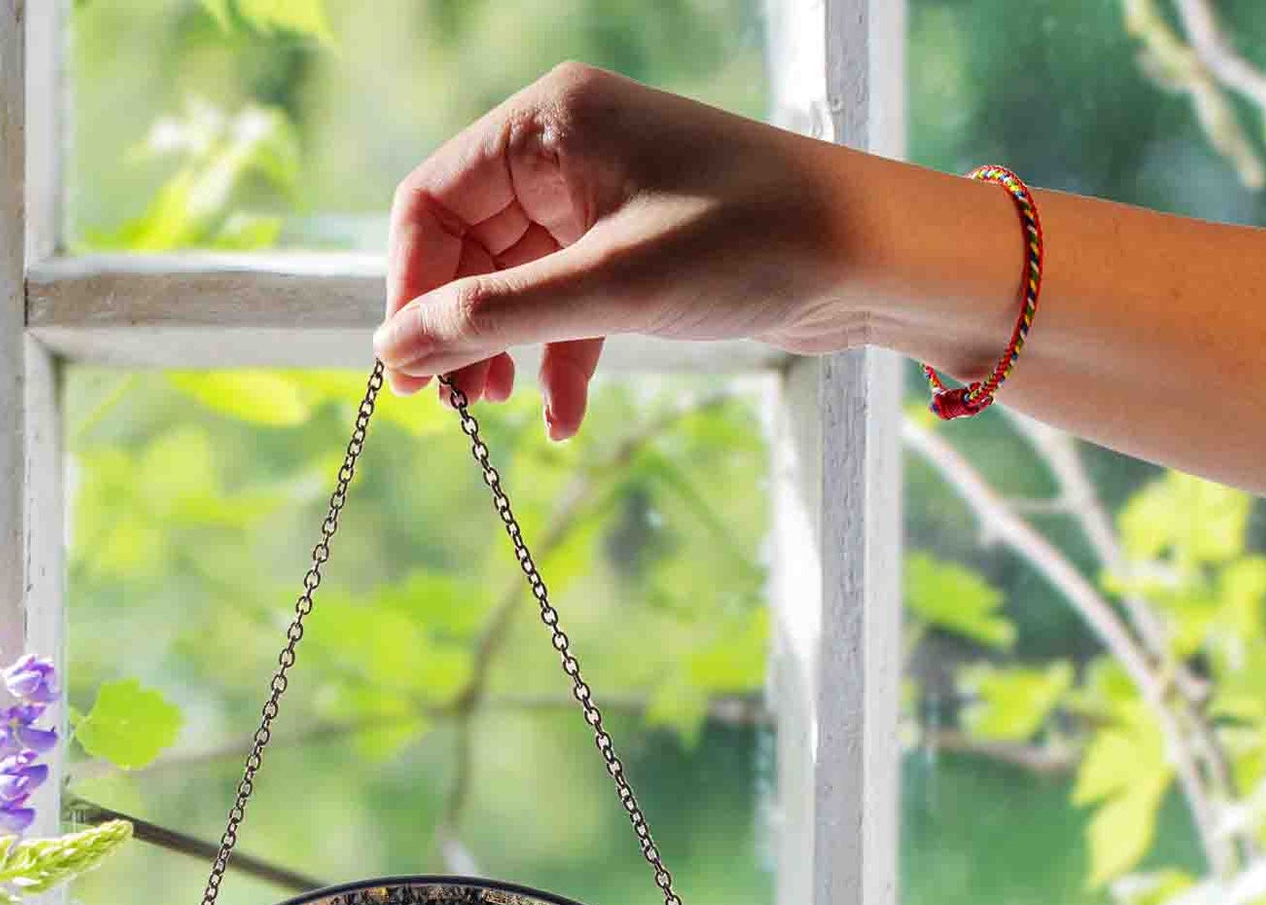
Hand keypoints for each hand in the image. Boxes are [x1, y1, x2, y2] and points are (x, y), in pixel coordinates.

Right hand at [373, 63, 883, 438]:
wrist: (872, 256)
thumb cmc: (749, 243)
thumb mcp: (607, 288)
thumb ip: (492, 319)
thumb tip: (393, 350)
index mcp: (549, 124)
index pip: (430, 200)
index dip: (407, 289)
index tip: (405, 371)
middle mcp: (567, 150)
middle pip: (466, 245)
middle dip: (457, 328)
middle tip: (453, 410)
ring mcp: (601, 199)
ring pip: (514, 281)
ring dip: (503, 351)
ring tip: (500, 415)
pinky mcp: (635, 246)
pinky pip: (566, 303)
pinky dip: (558, 359)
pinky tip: (563, 419)